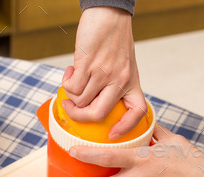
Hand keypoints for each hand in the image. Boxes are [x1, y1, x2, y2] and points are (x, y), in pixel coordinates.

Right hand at [63, 7, 144, 139]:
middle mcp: (119, 81)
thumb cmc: (114, 38)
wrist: (109, 14)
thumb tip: (91, 102)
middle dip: (79, 116)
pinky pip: (71, 87)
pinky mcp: (87, 65)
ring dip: (70, 95)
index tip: (113, 136)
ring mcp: (103, 73)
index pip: (137, 111)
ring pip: (80, 101)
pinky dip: (66, 82)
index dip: (126, 128)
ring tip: (72, 79)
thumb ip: (114, 83)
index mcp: (131, 82)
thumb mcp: (124, 65)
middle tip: (71, 108)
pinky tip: (70, 71)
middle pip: (97, 114)